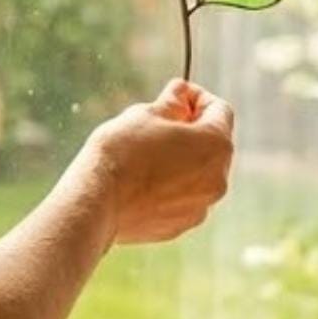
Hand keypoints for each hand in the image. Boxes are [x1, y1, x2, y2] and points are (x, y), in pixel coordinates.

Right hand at [80, 79, 235, 245]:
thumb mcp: (146, 114)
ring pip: (199, 175)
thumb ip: (172, 102)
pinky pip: (183, 199)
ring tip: (148, 155)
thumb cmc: (122, 152)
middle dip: (192, 131)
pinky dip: (171, 188)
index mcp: (216, 145)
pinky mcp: (181, 225)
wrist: (97, 201)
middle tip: (161, 124)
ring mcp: (201, 206)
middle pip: (214, 145)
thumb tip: (181, 93)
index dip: (198, 98)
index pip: (220, 110)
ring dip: (183, 161)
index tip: (178, 96)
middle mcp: (218, 178)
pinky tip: (142, 182)